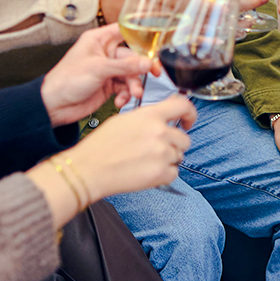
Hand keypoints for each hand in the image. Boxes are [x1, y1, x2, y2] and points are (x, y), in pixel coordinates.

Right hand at [29, 96, 195, 221]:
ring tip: (145, 161)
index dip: (190, 114)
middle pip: (184, 139)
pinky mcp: (161, 173)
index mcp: (150, 116)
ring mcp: (161, 153)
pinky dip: (164, 175)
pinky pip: (174, 173)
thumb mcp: (124, 119)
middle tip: (155, 149)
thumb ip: (148, 117)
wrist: (89, 168)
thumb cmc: (101, 146)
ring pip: (179, 156)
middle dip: (173, 145)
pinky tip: (146, 171)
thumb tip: (162, 117)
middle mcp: (159, 132)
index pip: (183, 106)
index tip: (188, 121)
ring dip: (167, 160)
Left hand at [40, 24, 154, 125]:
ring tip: (133, 93)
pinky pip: (124, 87)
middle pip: (132, 55)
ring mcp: (107, 70)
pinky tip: (120, 100)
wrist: (55, 105)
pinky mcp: (108, 85)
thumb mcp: (98, 69)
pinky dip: (125, 94)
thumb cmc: (66, 81)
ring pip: (130, 74)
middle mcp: (104, 53)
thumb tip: (147, 62)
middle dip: (141, 68)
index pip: (124, 30)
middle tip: (153, 73)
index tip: (155, 42)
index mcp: (98, 40)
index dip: (140, 34)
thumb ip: (125, 66)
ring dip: (134, 84)